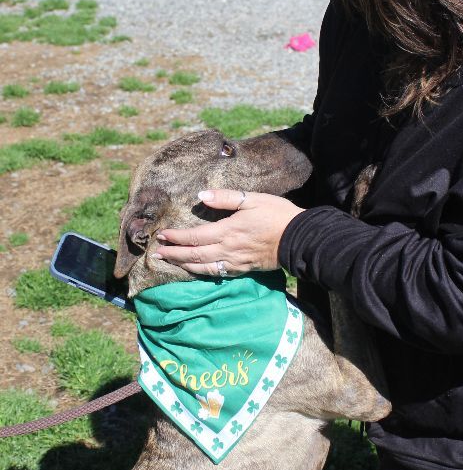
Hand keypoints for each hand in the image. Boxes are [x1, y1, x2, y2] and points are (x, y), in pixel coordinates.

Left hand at [153, 189, 302, 275]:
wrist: (298, 238)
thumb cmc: (276, 214)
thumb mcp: (252, 199)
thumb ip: (225, 197)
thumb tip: (201, 196)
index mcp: (227, 230)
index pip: (194, 236)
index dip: (176, 237)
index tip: (162, 235)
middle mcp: (227, 249)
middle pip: (193, 255)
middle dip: (173, 253)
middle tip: (156, 253)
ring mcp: (234, 262)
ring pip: (203, 267)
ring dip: (183, 265)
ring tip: (170, 262)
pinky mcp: (243, 269)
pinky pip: (217, 273)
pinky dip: (202, 272)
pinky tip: (196, 270)